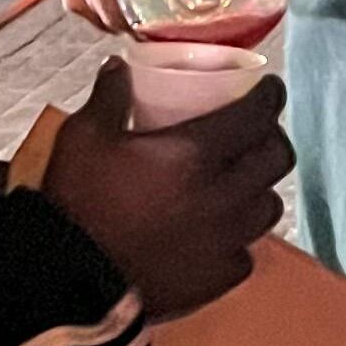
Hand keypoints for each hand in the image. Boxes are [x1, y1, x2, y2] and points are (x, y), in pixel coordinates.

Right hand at [39, 59, 293, 316]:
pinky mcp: (218, 278)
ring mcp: (225, 241)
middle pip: (277, 159)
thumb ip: (109, 96)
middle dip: (273, 139)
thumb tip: (119, 66)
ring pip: (269, 207)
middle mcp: (223, 196)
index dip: (269, 97)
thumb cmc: (77, 202)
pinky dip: (239, 238)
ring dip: (260, 188)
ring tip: (242, 183)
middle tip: (256, 133)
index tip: (269, 89)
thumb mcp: (84, 136)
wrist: (68, 278)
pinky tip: (220, 232)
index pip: (256, 116)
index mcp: (195, 154)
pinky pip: (247, 252)